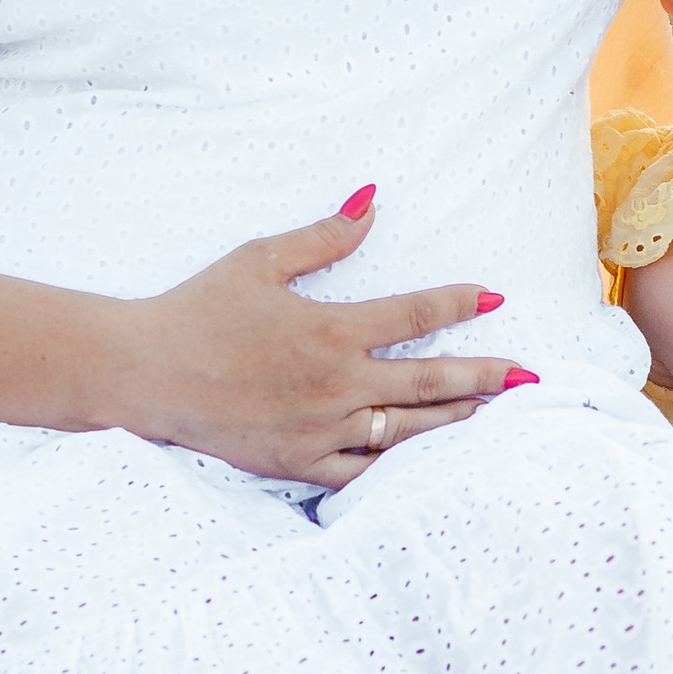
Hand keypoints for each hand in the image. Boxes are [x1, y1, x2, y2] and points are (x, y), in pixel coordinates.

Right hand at [111, 193, 532, 488]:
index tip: (495, 297)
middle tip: (528, 376)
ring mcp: (322, 430)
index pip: (416, 315)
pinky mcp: (299, 464)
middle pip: (430, 382)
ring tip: (493, 416)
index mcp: (331, 329)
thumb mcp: (259, 260)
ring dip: (456, 421)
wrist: (144, 373)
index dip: (460, 303)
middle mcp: (337, 384)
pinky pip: (364, 472)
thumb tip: (372, 202)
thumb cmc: (198, 310)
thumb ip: (323, 236)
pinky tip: (427, 462)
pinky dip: (401, 466)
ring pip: (407, 431)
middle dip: (484, 377)